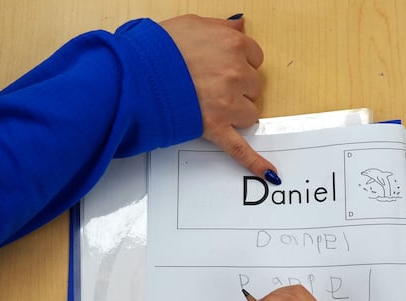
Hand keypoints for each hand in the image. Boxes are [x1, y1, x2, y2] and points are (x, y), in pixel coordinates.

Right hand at [159, 14, 278, 180]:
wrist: (136, 73)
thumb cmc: (158, 48)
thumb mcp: (193, 23)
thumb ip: (221, 27)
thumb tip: (240, 25)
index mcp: (233, 45)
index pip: (254, 57)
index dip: (238, 62)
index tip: (223, 64)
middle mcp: (236, 73)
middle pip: (253, 86)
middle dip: (236, 86)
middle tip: (211, 83)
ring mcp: (228, 103)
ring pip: (250, 113)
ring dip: (236, 111)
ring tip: (210, 105)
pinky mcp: (216, 128)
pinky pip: (240, 148)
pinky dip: (254, 161)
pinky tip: (269, 172)